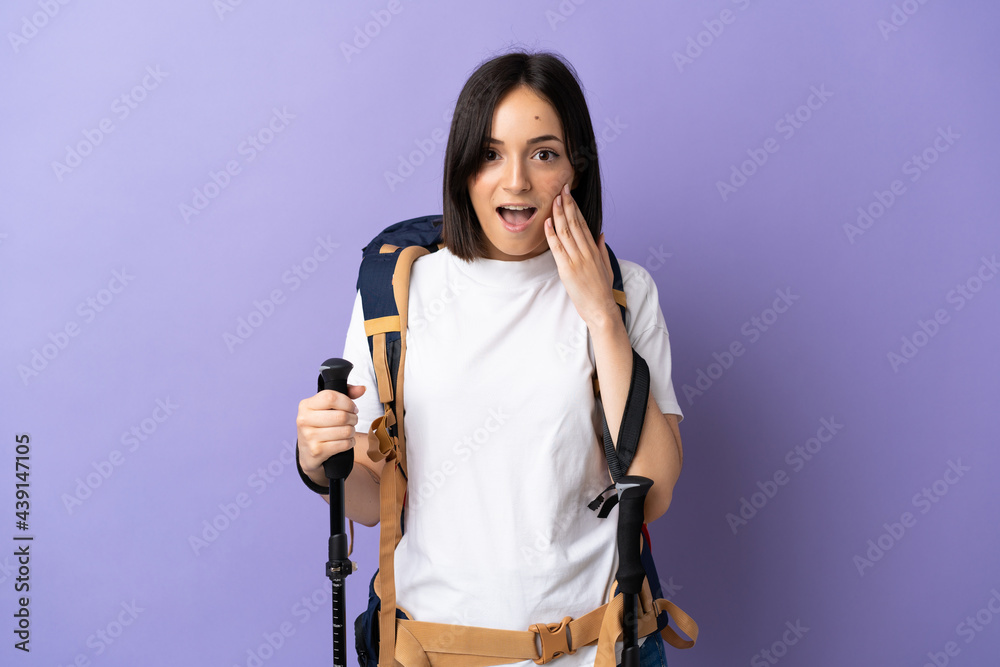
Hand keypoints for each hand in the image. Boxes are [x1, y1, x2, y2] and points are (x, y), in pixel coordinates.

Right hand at [296, 384, 366, 484]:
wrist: (307, 452)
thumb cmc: (319, 425)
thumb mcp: (326, 407)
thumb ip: (345, 394)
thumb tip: (362, 389)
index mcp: (306, 405)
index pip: (331, 397)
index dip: (348, 402)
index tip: (352, 408)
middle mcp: (304, 420)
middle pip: (341, 416)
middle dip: (353, 418)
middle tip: (352, 420)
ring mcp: (309, 436)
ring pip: (345, 431)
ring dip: (352, 431)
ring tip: (349, 430)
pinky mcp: (317, 450)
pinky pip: (344, 444)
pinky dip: (350, 442)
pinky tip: (346, 440)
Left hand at [544, 183, 618, 328]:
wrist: (601, 309)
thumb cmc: (602, 290)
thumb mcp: (606, 267)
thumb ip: (602, 249)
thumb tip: (600, 234)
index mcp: (594, 250)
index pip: (583, 224)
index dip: (575, 208)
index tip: (570, 195)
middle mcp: (586, 252)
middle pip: (575, 223)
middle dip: (567, 205)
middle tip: (561, 189)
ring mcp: (576, 260)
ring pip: (566, 232)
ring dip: (559, 214)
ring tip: (554, 200)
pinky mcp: (567, 269)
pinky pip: (557, 248)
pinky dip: (551, 234)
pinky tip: (548, 222)